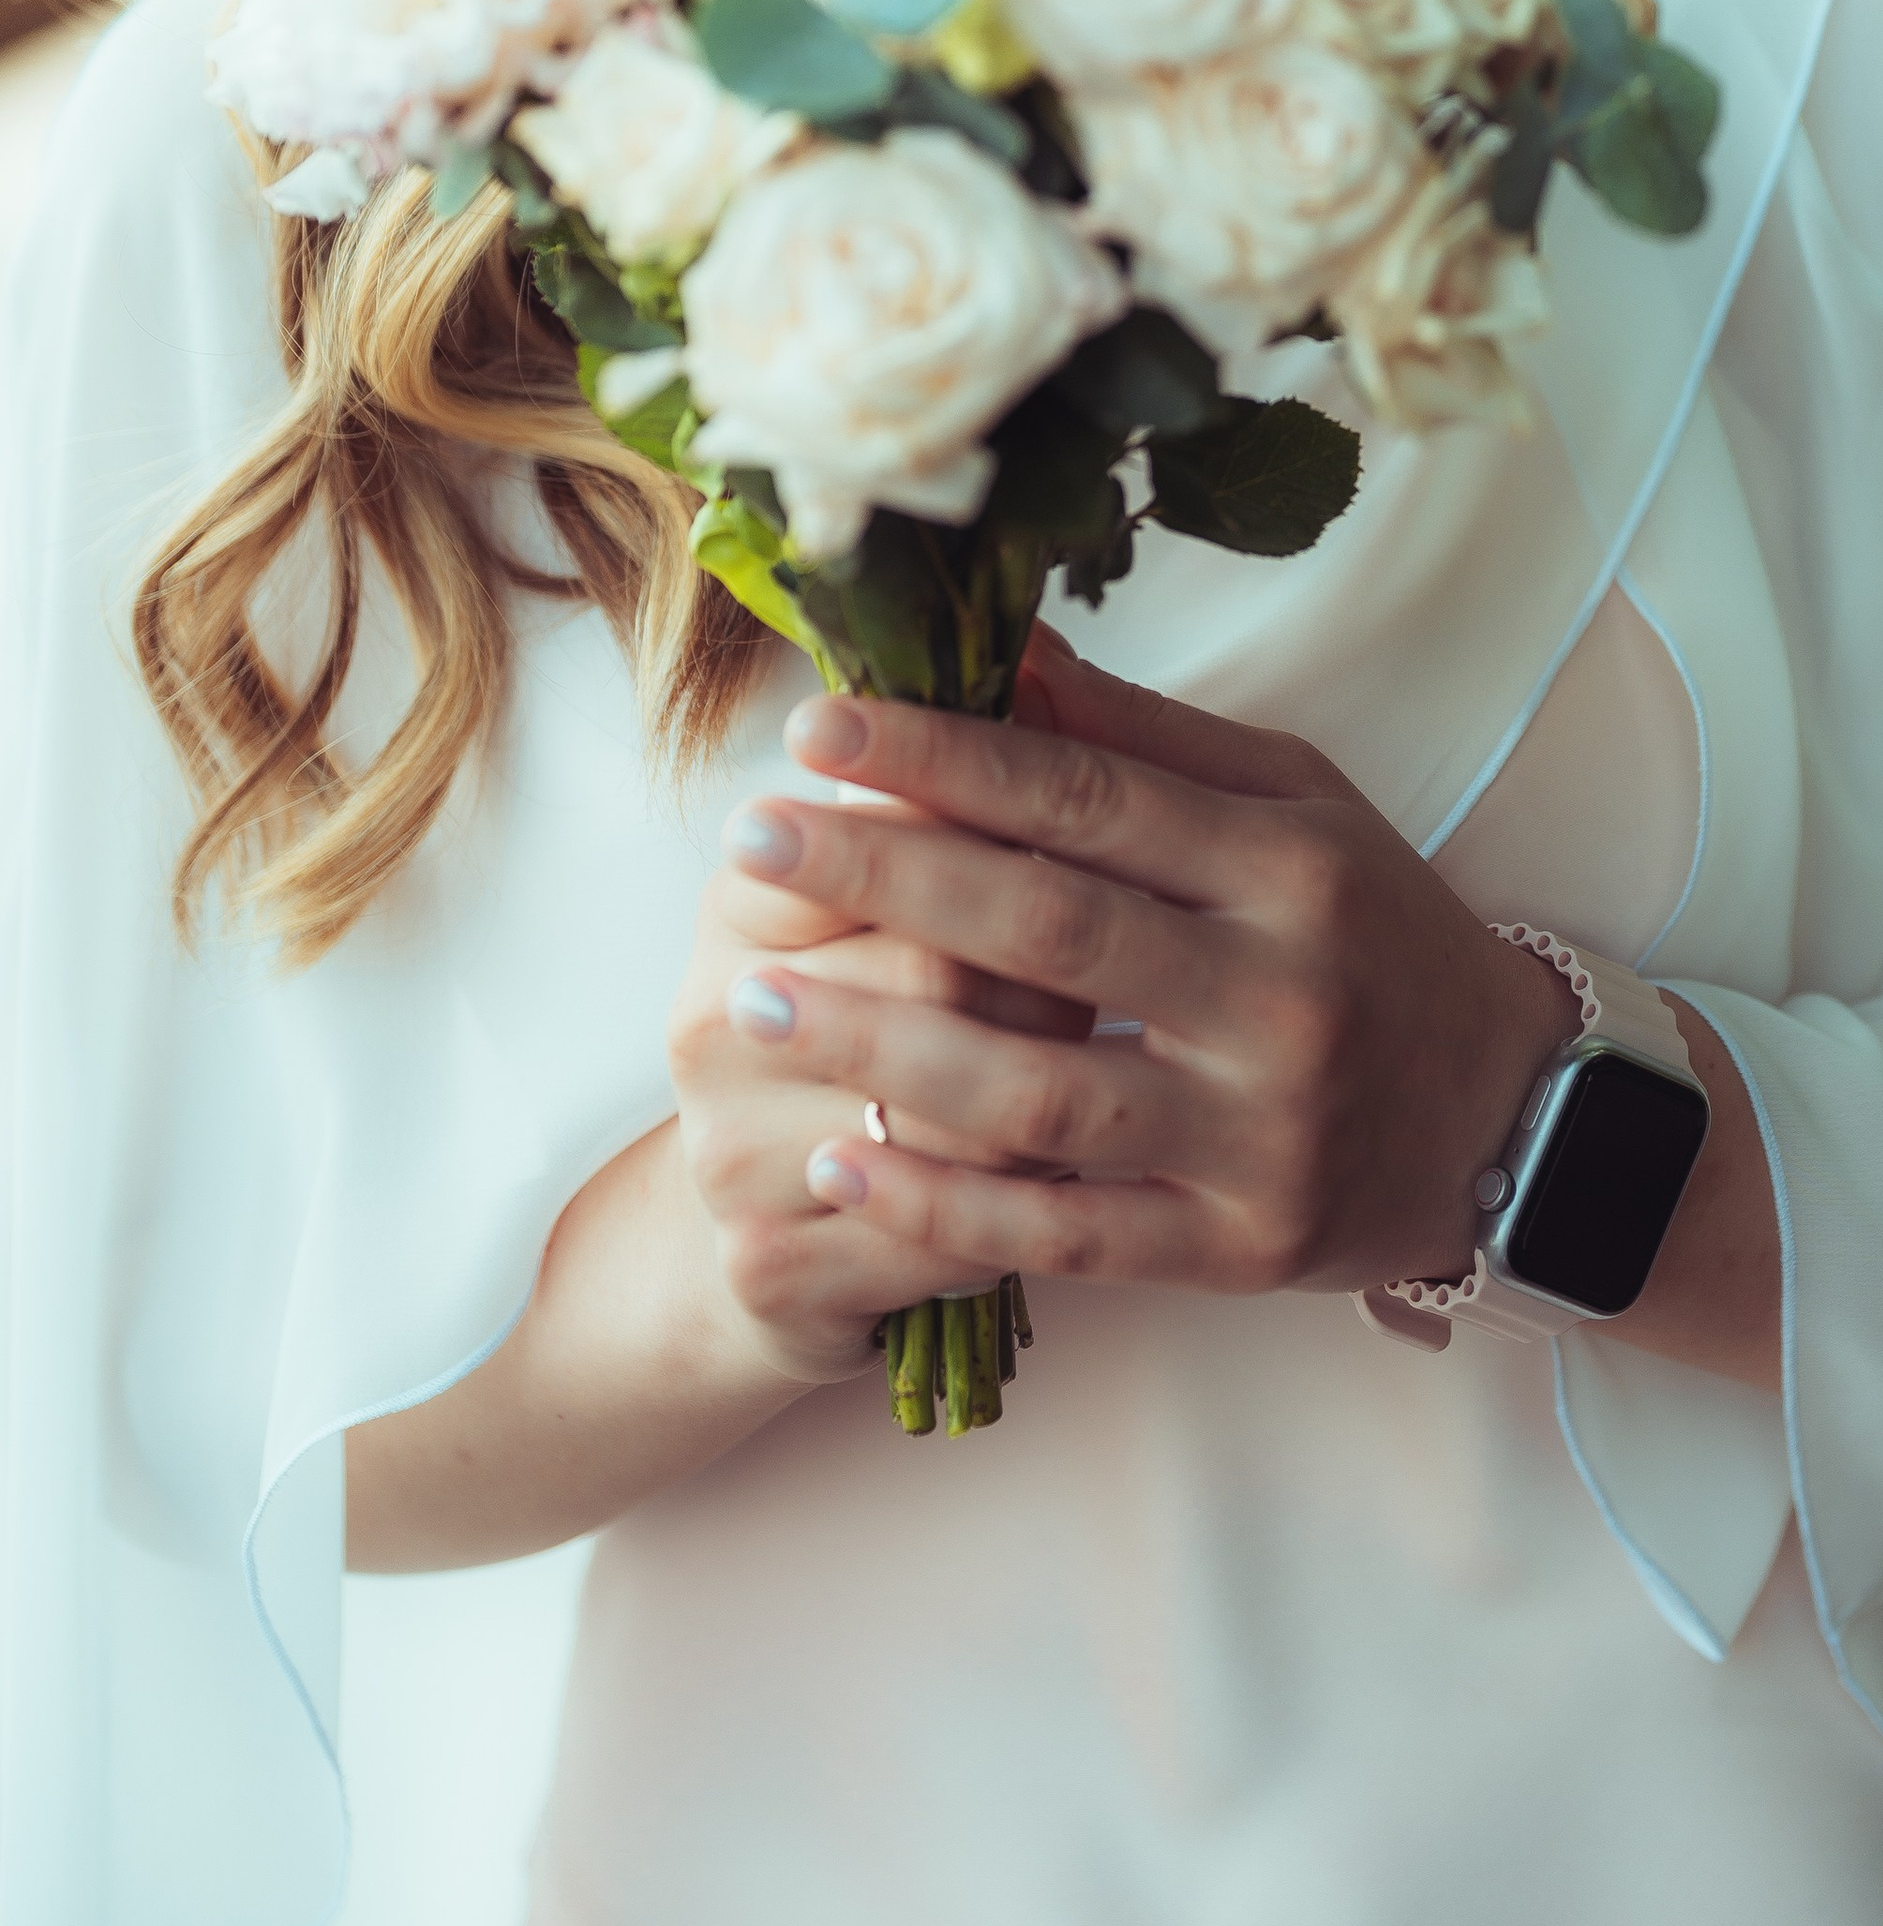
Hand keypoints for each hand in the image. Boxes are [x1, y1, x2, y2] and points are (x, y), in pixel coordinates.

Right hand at [665, 796, 1092, 1385]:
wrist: (778, 1219)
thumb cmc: (875, 1014)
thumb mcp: (901, 890)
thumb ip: (964, 784)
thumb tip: (1040, 657)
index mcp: (745, 896)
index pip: (890, 835)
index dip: (1007, 843)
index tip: (1089, 842)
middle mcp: (716, 1017)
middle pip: (936, 970)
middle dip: (1054, 977)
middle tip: (1122, 975)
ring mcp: (731, 1151)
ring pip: (949, 1117)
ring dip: (1051, 1096)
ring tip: (1106, 1069)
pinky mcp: (773, 1268)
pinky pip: (935, 1242)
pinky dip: (1018, 1214)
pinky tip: (1069, 1181)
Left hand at [713, 631, 1580, 1305]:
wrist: (1513, 1118)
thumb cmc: (1374, 932)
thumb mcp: (1295, 806)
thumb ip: (1145, 739)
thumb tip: (1002, 651)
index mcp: (1289, 863)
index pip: (1089, 796)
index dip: (945, 760)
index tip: (817, 726)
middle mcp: (1280, 994)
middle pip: (1049, 930)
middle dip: (884, 880)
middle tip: (749, 838)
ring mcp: (1259, 1134)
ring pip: (1041, 1094)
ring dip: (882, 1052)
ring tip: (756, 1007)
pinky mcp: (1237, 1250)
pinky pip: (1068, 1237)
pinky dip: (946, 1209)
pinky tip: (842, 1168)